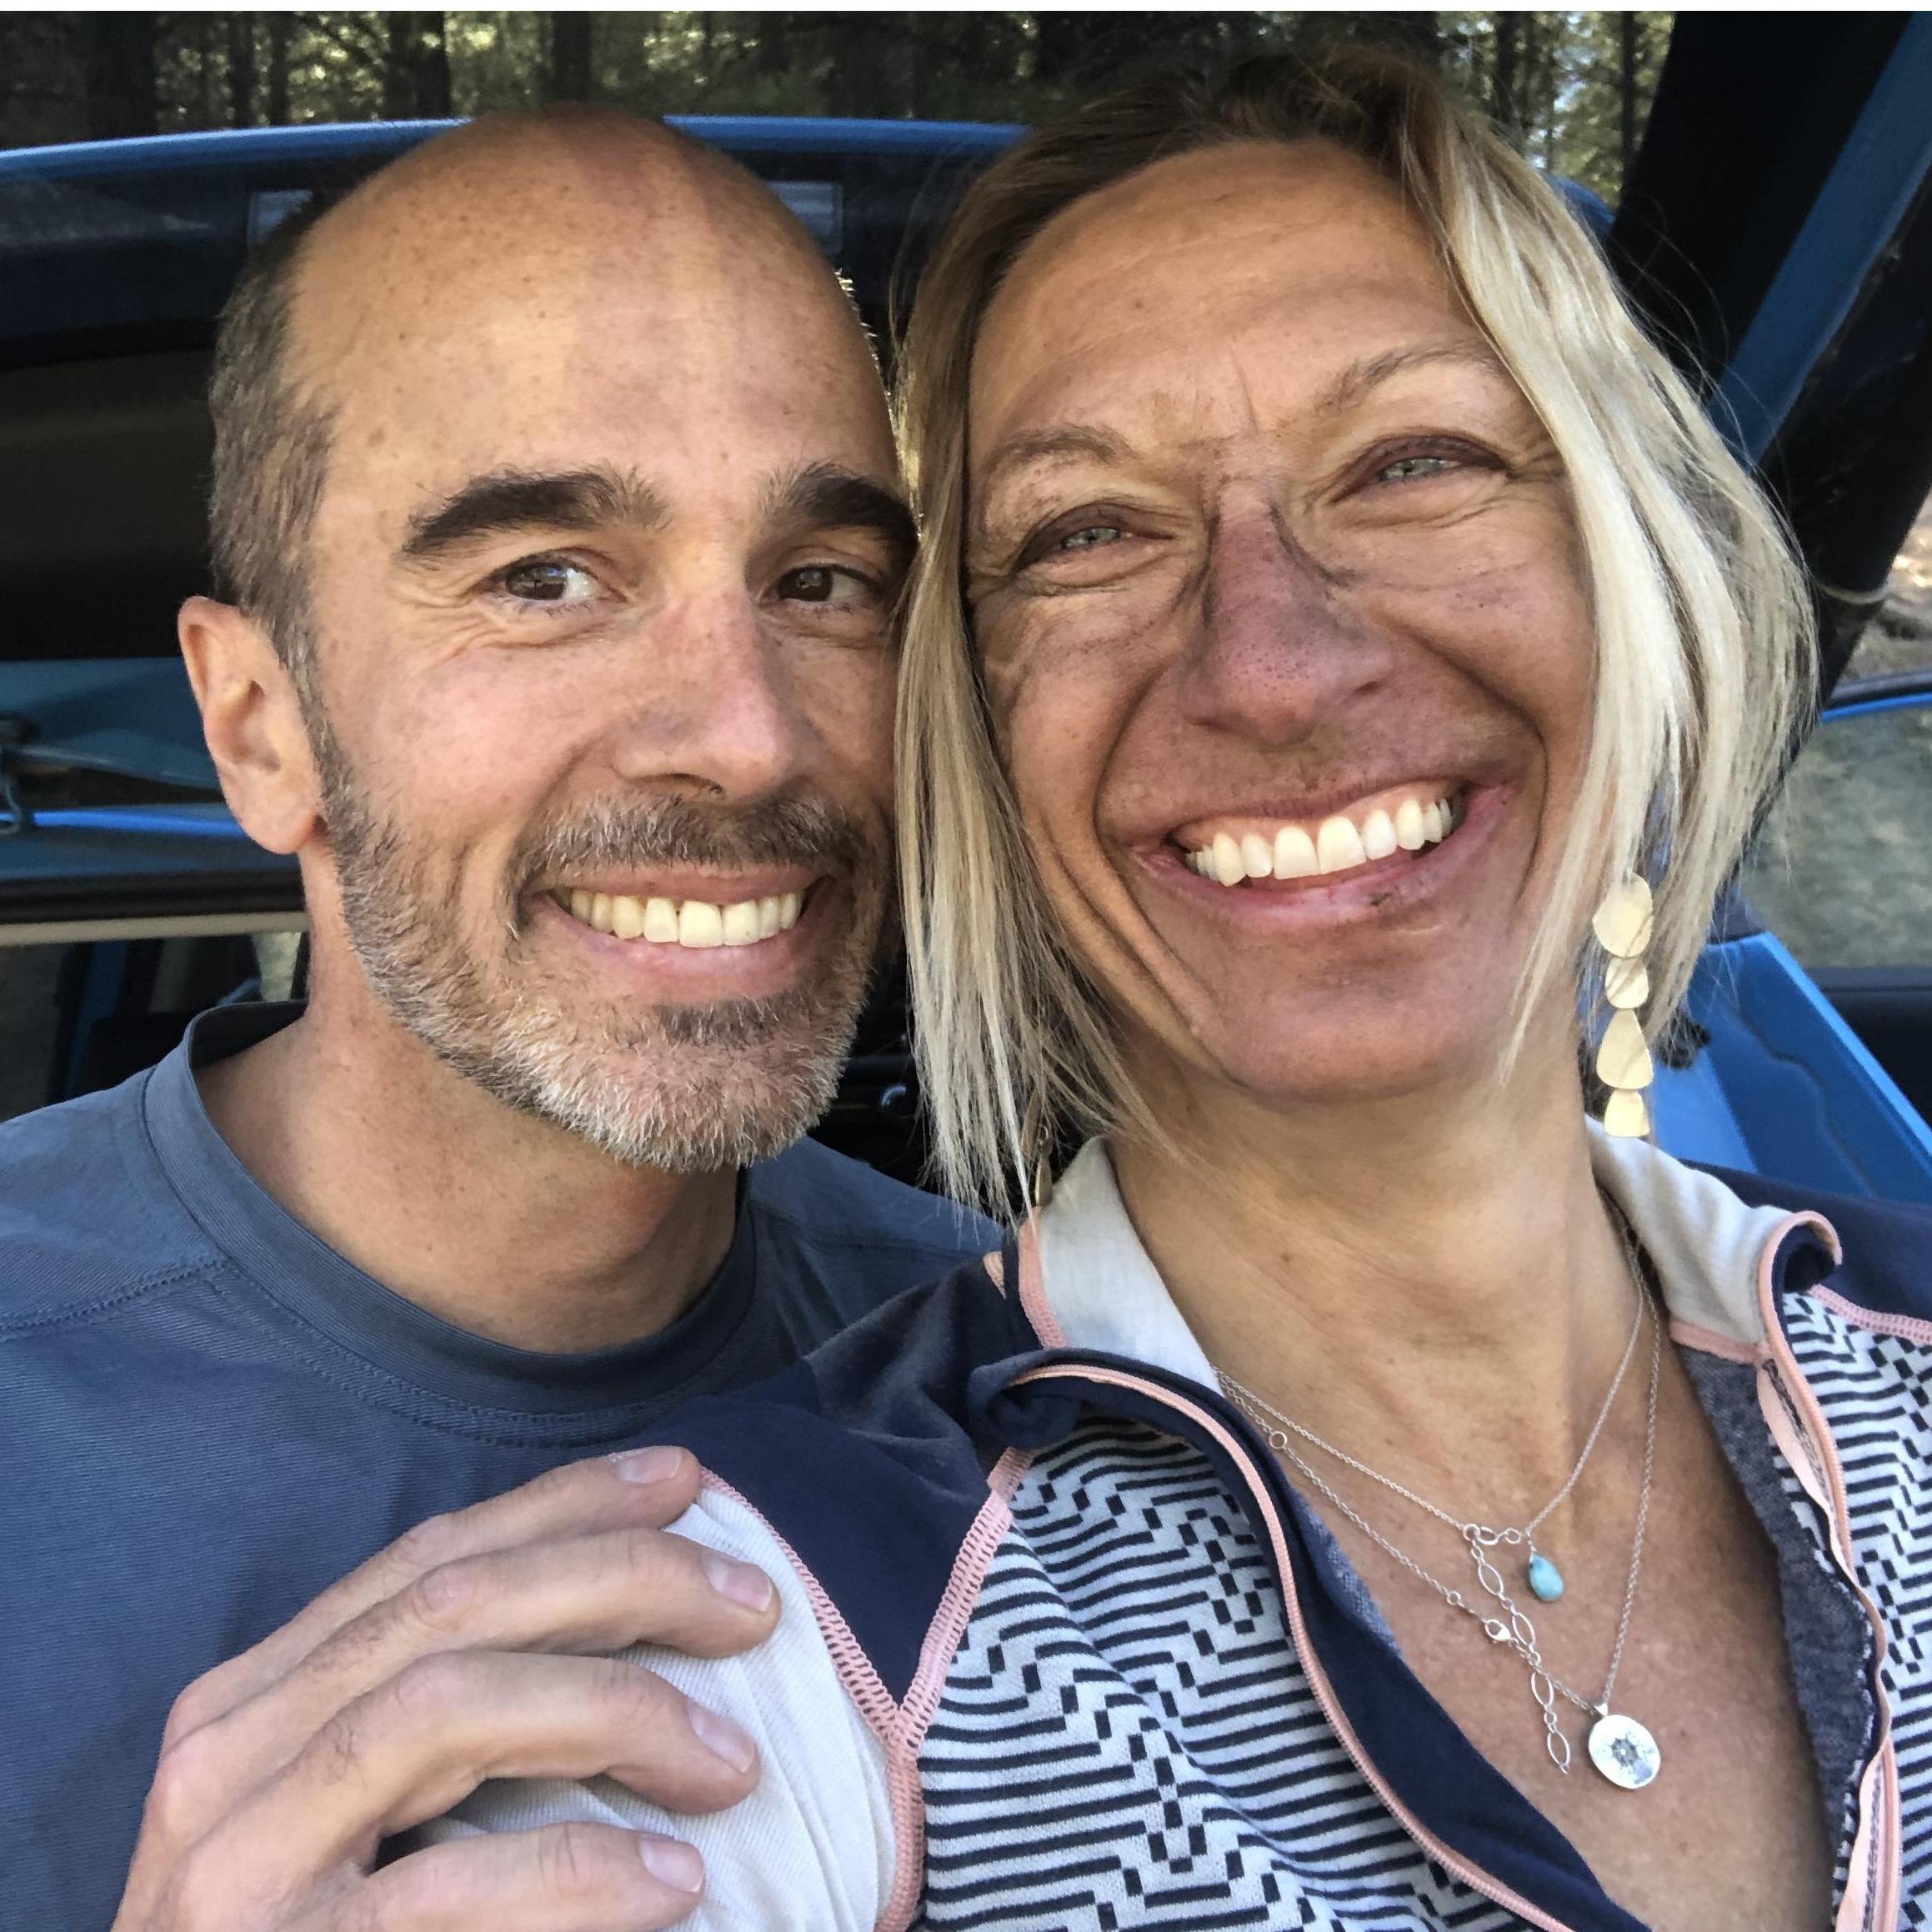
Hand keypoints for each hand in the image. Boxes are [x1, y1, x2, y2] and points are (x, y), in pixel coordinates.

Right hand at [112, 1446, 778, 1931]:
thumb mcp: (344, 1809)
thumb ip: (435, 1712)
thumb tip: (617, 1613)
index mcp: (251, 1703)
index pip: (428, 1560)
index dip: (563, 1506)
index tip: (685, 1482)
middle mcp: (227, 1759)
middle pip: (452, 1607)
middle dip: (623, 1580)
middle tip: (754, 1603)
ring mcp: (238, 1863)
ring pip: (447, 1707)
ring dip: (617, 1711)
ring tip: (734, 1760)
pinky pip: (448, 1889)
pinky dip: (577, 1874)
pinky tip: (672, 1883)